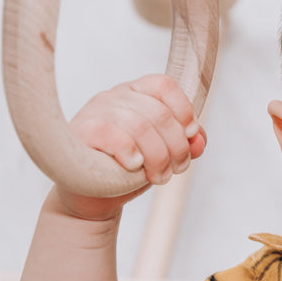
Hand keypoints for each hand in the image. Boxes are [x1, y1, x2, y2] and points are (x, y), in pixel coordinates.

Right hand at [56, 73, 206, 220]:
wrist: (93, 195)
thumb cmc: (129, 168)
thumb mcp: (164, 153)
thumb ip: (186, 143)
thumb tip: (199, 140)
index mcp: (136, 93)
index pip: (164, 85)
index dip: (184, 111)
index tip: (190, 135)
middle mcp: (115, 96)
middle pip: (159, 113)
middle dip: (177, 147)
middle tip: (176, 169)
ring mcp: (96, 112)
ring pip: (141, 127)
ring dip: (158, 158)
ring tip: (159, 176)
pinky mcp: (82, 131)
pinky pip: (113, 135)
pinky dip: (131, 153)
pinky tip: (134, 165)